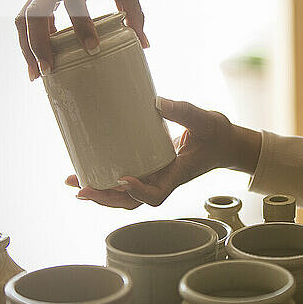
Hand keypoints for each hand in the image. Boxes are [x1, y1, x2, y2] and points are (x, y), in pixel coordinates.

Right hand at [15, 0, 148, 80]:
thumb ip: (133, 10)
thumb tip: (143, 44)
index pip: (74, 0)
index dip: (82, 25)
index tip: (93, 48)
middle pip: (35, 12)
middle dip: (39, 43)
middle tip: (50, 70)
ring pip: (23, 17)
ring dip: (27, 46)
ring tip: (37, 75)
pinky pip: (26, 18)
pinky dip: (29, 40)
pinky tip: (38, 62)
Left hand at [66, 98, 261, 208]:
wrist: (226, 144)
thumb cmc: (218, 135)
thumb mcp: (205, 120)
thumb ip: (183, 111)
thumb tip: (157, 101)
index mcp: (178, 174)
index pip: (156, 194)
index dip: (138, 192)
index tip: (123, 179)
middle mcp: (164, 179)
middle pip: (131, 202)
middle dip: (105, 198)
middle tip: (81, 188)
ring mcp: (157, 176)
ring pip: (126, 196)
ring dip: (101, 193)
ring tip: (76, 183)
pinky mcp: (153, 168)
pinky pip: (128, 181)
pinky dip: (108, 181)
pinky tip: (90, 170)